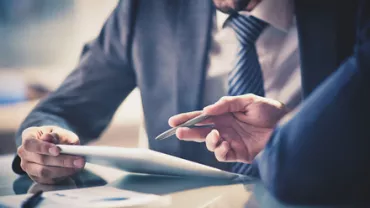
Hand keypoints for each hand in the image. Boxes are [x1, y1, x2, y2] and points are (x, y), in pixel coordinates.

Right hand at [17, 126, 84, 183]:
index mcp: (28, 136)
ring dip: (64, 170)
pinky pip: (48, 179)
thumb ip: (57, 135)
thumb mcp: (60, 132)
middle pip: (40, 159)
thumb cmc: (57, 136)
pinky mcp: (36, 177)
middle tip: (79, 160)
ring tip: (79, 165)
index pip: (30, 144)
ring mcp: (28, 166)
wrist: (55, 145)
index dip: (43, 148)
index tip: (57, 150)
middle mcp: (24, 152)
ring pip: (44, 172)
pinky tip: (73, 170)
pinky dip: (62, 175)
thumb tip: (49, 138)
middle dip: (62, 161)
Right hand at [169, 94, 286, 162]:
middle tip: (179, 132)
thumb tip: (207, 110)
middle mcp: (225, 128)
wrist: (287, 126)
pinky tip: (225, 145)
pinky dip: (220, 151)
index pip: (202, 117)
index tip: (173, 121)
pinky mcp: (238, 153)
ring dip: (208, 141)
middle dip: (188, 132)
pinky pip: (222, 155)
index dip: (188, 119)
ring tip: (216, 136)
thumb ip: (227, 104)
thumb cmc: (270, 110)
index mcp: (224, 115)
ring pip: (210, 144)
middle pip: (201, 132)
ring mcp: (230, 141)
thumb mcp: (248, 100)